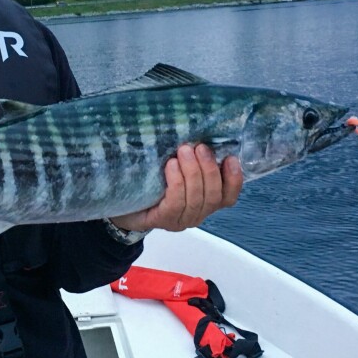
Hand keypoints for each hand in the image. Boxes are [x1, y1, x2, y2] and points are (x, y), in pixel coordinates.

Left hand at [110, 145, 242, 232]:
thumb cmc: (153, 183)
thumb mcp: (176, 170)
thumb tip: (201, 137)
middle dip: (208, 168)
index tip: (230, 158)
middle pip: (213, 195)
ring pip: (196, 198)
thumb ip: (192, 161)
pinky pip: (176, 202)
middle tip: (198, 147)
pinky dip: (177, 182)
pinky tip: (171, 166)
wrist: (123, 204)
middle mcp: (197, 214)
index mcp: (205, 202)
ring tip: (184, 151)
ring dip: (192, 172)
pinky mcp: (163, 220)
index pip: (228, 197)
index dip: (234, 179)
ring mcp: (181, 220)